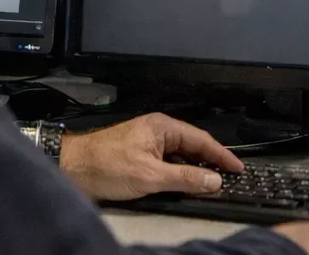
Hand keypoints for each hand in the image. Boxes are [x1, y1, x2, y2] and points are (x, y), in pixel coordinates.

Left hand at [58, 113, 244, 201]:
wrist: (72, 169)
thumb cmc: (104, 166)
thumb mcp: (150, 176)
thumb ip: (184, 178)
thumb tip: (212, 180)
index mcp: (162, 127)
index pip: (201, 140)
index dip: (221, 155)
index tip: (236, 167)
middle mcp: (156, 130)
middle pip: (192, 146)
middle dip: (210, 161)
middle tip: (228, 176)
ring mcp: (147, 142)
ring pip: (180, 154)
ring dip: (194, 168)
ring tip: (210, 183)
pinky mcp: (139, 154)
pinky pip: (167, 161)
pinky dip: (179, 171)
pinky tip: (184, 183)